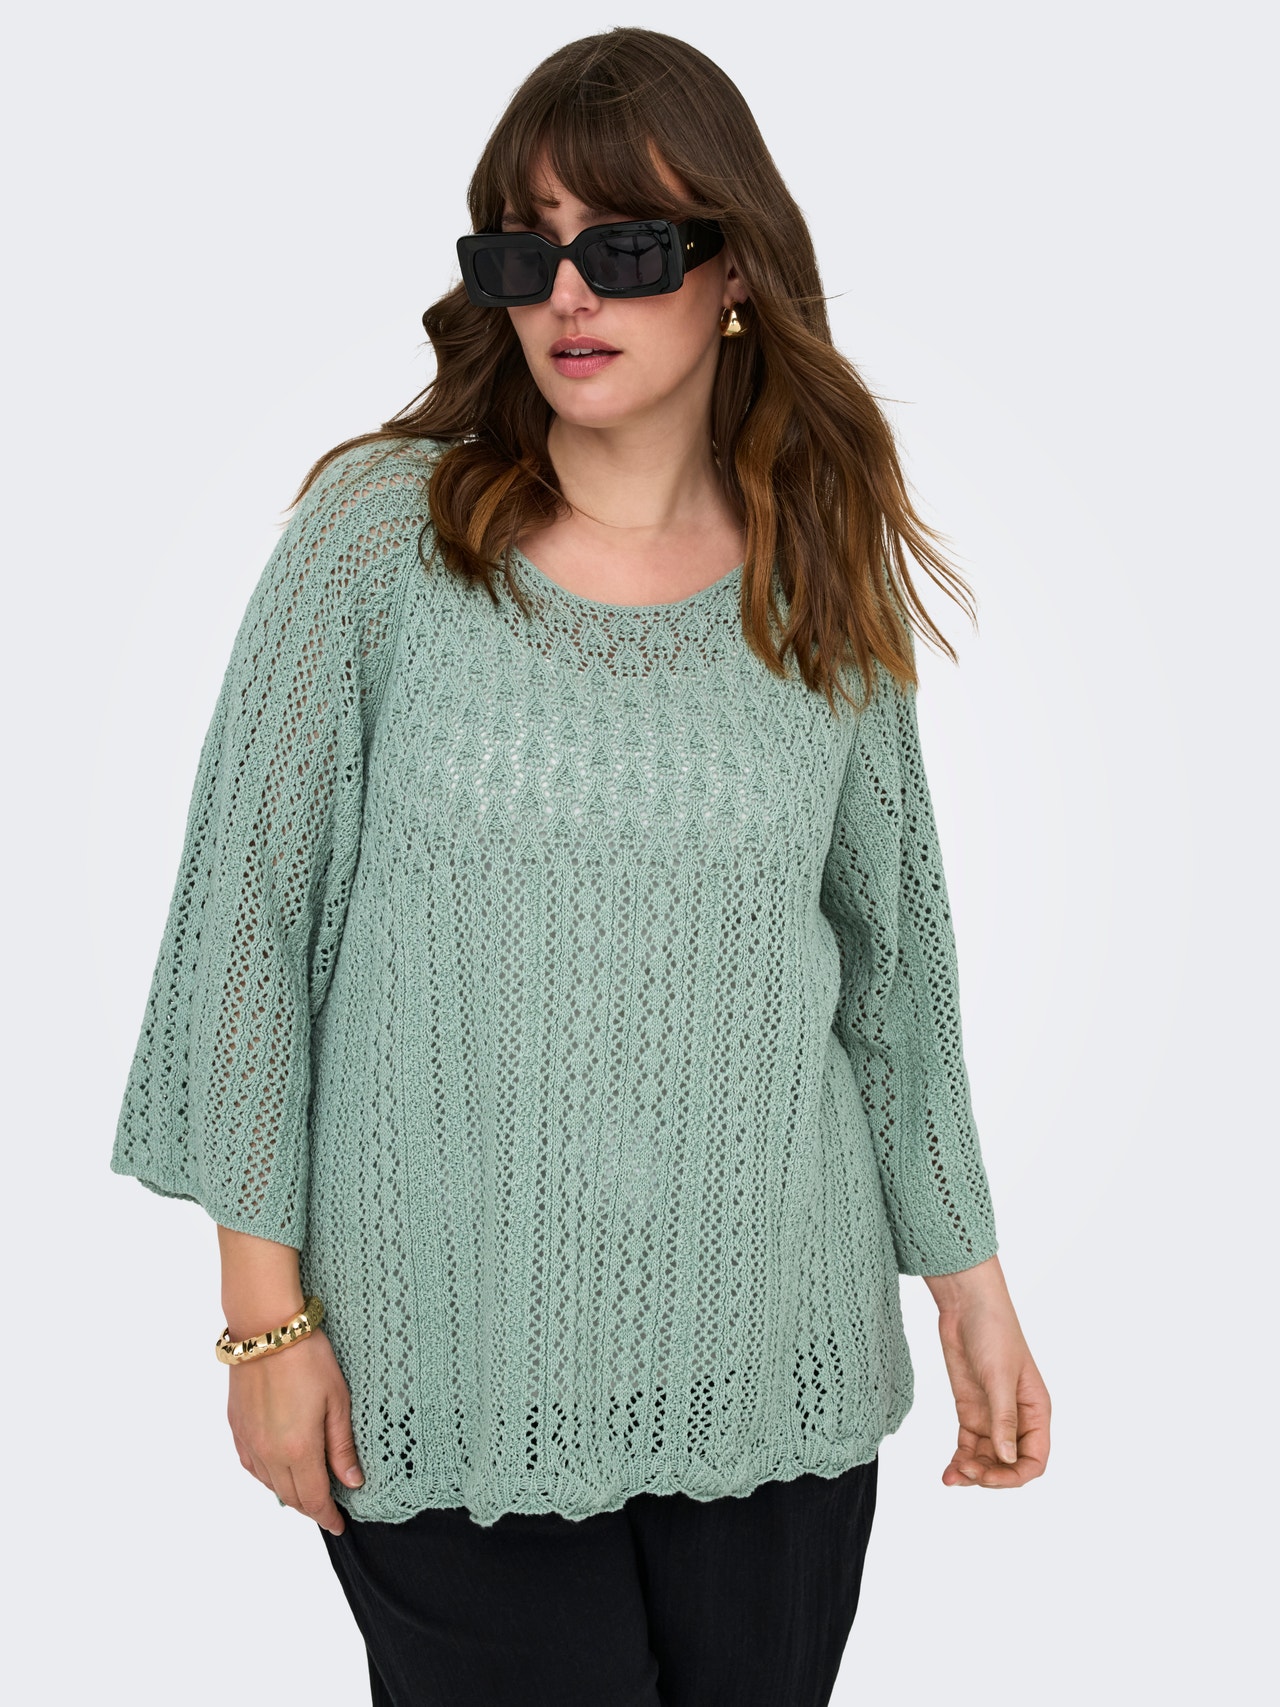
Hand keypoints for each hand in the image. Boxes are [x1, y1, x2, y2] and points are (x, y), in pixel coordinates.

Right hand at [226, 1329, 364, 1532]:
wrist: (267, 1329)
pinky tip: (277, 1470)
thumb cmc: (307, 1358)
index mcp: (298, 1449)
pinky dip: (266, 1476)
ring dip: (288, 1493)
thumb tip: (352, 1481)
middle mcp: (269, 1453)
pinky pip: (251, 1465)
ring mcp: (249, 1441)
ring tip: (307, 1491)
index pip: (313, 1498)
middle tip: (328, 1509)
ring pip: (268, 1484)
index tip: (339, 1525)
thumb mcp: (337, 1401)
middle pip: (290, 1496)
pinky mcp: (236, 1427)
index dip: (327, 1516)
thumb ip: (341, 1446)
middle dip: (310, 1508)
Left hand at [924, 1255, 1050, 1488]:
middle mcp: (1016, 1419)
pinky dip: (959, 1460)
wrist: (965, 1305)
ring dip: (971, 1472)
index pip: (1035, 1459)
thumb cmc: (993, 1331)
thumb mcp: (999, 1376)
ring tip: (951, 1478)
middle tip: (966, 1472)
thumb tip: (1007, 1459)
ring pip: (986, 1459)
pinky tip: (947, 1473)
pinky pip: (967, 1446)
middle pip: (1008, 1464)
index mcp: (1036, 1411)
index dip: (1016, 1476)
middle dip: (990, 1475)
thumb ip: (1004, 1418)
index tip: (991, 1477)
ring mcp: (992, 1416)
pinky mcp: (970, 1411)